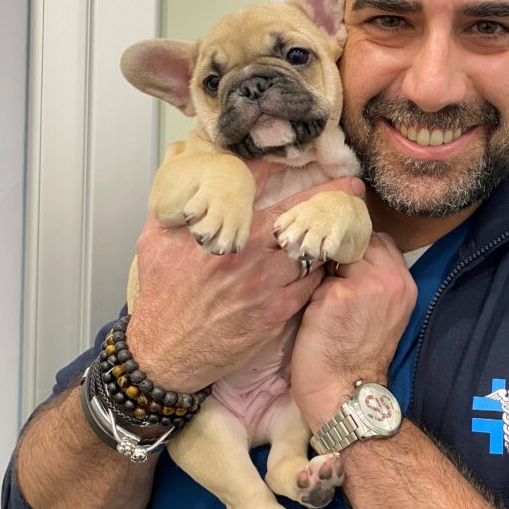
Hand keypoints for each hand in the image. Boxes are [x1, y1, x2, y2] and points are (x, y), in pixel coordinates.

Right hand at [127, 177, 365, 392]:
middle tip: (352, 187)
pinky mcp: (276, 310)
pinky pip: (309, 282)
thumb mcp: (155, 240)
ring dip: (329, 236)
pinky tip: (329, 262)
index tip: (299, 156)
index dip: (279, 165)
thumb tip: (192, 181)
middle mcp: (246, 252)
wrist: (166, 352)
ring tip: (350, 223)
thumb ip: (178, 207)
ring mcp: (264, 283)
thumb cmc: (161, 297)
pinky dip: (320, 269)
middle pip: (297, 213)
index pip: (255, 183)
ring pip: (310, 249)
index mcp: (218, 229)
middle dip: (327, 196)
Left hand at [290, 233, 417, 430]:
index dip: (358, 249)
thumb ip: (374, 279)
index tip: (344, 266)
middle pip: (358, 241)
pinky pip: (316, 277)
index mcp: (404, 283)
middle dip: (340, 255)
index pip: (379, 241)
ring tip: (323, 300)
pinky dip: (311, 292)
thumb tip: (345, 253)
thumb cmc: (357, 355)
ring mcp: (366, 285)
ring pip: (335, 254)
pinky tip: (313, 313)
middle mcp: (391, 279)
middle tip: (329, 280)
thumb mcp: (382, 311)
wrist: (345, 393)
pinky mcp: (337, 295)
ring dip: (326, 271)